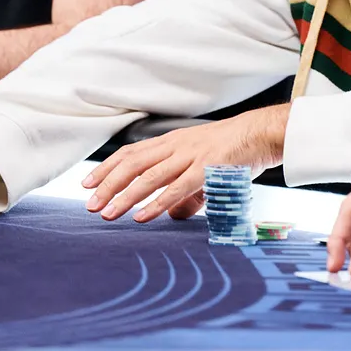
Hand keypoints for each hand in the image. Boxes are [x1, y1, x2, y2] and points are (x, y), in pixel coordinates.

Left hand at [81, 104, 287, 223]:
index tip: (87, 183)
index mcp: (173, 141)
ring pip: (150, 176)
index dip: (108, 168)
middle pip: (133, 163)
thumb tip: (171, 215)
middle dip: (108, 184)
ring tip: (108, 213)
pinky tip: (141, 216)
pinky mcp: (207, 169)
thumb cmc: (234, 150)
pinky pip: (177, 188)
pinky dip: (157, 203)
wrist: (263, 134)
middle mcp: (177, 146)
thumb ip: (185, 193)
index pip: (132, 152)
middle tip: (89, 204)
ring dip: (125, 196)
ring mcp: (191, 156)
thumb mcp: (203, 168)